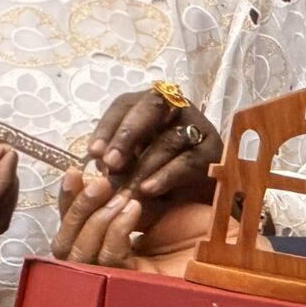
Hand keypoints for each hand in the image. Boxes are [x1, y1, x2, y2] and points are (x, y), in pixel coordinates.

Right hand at [50, 170, 217, 275]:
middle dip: (74, 209)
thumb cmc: (210, 229)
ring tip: (117, 192)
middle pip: (66, 245)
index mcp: (115, 246)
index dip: (70, 201)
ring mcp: (121, 280)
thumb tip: (101, 178)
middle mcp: (111, 266)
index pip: (75, 229)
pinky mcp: (135, 290)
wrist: (241, 254)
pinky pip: (110, 262)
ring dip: (92, 217)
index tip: (77, 172)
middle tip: (92, 179)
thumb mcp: (164, 204)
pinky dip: (115, 231)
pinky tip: (132, 208)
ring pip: (79, 255)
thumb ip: (130, 194)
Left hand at [87, 88, 222, 201]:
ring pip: (168, 138)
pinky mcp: (213, 151)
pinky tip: (149, 189)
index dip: (108, 126)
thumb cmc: (156, 180)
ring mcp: (198, 127)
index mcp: (150, 106)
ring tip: (127, 189)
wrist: (199, 202)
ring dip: (143, 165)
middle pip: (151, 108)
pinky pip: (187, 160)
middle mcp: (176, 108)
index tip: (93, 152)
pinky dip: (166, 176)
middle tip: (110, 162)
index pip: (125, 104)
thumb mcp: (130, 169)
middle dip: (127, 135)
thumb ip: (113, 165)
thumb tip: (91, 165)